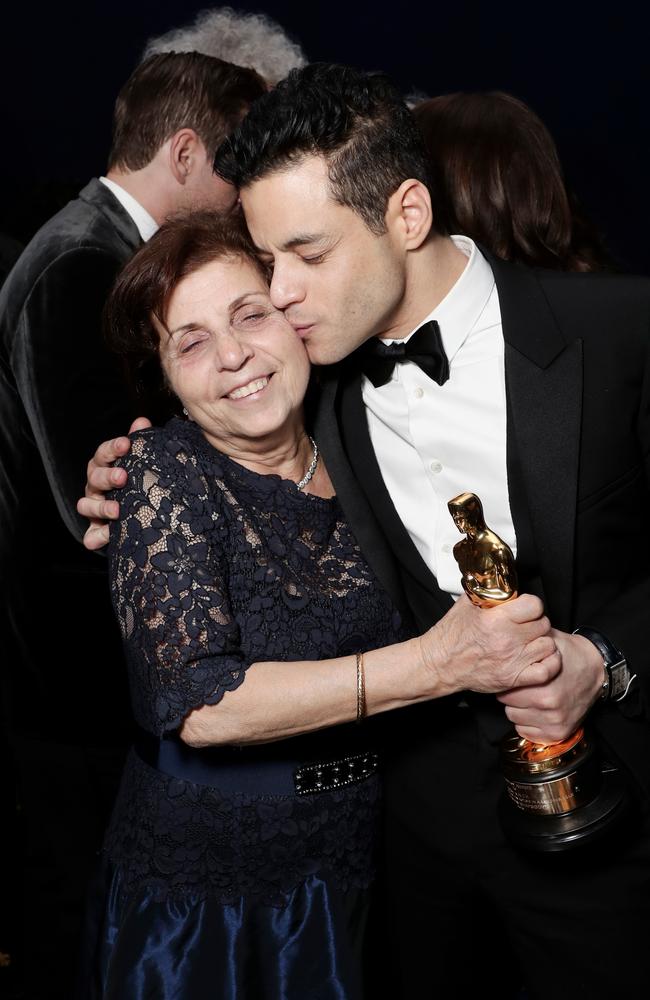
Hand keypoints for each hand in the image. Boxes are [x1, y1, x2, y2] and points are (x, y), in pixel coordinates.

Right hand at [76, 417, 151, 549]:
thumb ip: (140, 443)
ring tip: (117, 510)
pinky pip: (91, 535)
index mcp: (106, 466)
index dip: (113, 448)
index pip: (104, 453)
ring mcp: (94, 507)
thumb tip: (141, 421)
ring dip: (100, 507)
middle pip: (94, 477)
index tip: (126, 443)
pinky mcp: (96, 530)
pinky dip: (96, 536)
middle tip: (123, 477)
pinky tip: (107, 536)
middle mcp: (96, 486)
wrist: (142, 514)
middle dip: (107, 476)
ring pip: (86, 505)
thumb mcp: (140, 462)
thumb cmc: (136, 482)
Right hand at [419, 593, 558, 696]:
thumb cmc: (451, 635)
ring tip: (531, 641)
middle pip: (543, 624)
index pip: (534, 605)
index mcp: (496, 619)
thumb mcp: (466, 604)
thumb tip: (500, 580)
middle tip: (525, 625)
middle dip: (535, 622)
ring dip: (541, 642)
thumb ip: (486, 591)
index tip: (525, 609)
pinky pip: (547, 671)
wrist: (440, 663)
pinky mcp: (513, 678)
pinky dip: (548, 663)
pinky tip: (538, 657)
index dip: (531, 605)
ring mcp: (512, 661)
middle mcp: (506, 640)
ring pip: (548, 645)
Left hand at [496, 629, 603, 743]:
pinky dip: (528, 722)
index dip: (508, 680)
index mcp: (543, 684)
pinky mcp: (558, 733)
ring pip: (514, 718)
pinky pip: (526, 732)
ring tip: (531, 696)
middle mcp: (548, 706)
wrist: (596, 670)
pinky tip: (536, 710)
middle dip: (512, 694)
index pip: (505, 689)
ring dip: (519, 709)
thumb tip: (503, 637)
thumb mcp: (547, 641)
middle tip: (524, 685)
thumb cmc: (569, 654)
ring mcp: (554, 722)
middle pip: (507, 704)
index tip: (514, 675)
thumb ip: (525, 642)